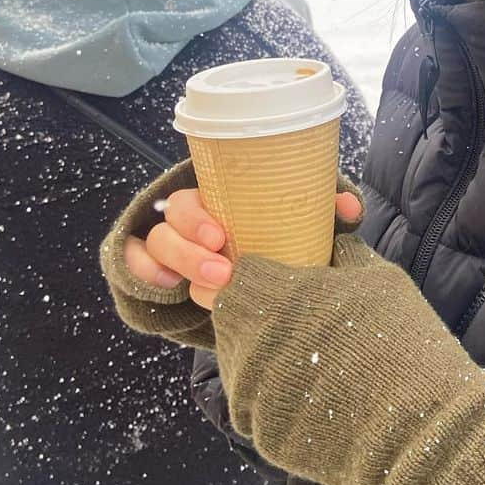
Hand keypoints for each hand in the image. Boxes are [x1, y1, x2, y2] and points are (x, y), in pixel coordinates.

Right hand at [122, 187, 365, 310]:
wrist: (252, 276)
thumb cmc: (272, 236)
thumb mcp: (293, 222)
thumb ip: (318, 211)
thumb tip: (348, 208)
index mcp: (215, 201)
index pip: (190, 198)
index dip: (197, 217)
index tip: (221, 237)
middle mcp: (186, 222)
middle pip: (168, 223)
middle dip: (190, 248)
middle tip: (224, 269)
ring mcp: (169, 249)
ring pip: (155, 246)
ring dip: (181, 264)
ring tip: (216, 286)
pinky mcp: (159, 274)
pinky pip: (136, 268)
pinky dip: (146, 274)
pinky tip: (169, 286)